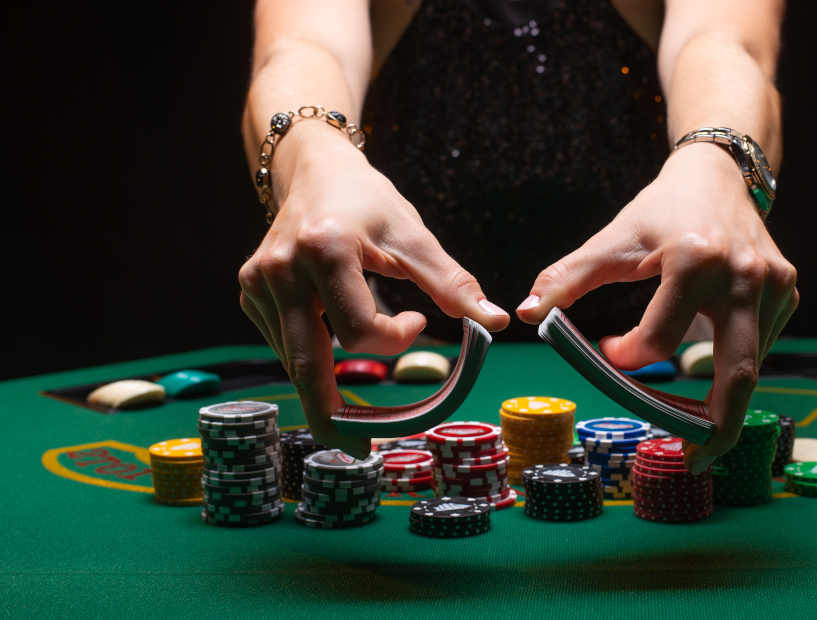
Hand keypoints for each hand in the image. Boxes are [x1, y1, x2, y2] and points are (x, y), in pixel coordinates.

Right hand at [238, 122, 509, 454]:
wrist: (314, 170)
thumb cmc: (369, 201)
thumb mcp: (413, 235)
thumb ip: (452, 282)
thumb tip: (495, 321)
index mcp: (323, 251)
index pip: (359, 332)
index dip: (395, 339)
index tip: (417, 321)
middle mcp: (279, 271)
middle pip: (307, 363)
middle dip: (330, 412)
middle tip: (356, 448)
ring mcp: (257, 285)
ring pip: (295, 358)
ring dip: (326, 379)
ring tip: (353, 387)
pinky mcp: (249, 293)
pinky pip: (284, 342)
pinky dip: (310, 355)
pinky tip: (327, 333)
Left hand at [517, 143, 797, 471]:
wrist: (718, 175)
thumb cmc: (659, 211)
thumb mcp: (612, 240)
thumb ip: (568, 278)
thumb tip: (528, 314)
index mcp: (697, 262)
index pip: (659, 339)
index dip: (629, 355)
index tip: (612, 351)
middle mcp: (745, 277)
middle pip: (736, 374)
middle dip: (717, 428)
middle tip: (693, 461)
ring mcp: (774, 287)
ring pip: (750, 365)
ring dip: (723, 398)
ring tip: (699, 428)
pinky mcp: (788, 293)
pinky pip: (760, 346)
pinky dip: (736, 367)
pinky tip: (714, 367)